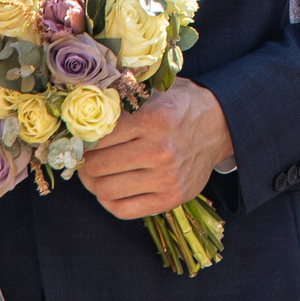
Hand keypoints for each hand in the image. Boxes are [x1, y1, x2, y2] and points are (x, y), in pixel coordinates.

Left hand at [78, 79, 232, 218]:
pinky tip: (111, 189)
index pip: (98, 138)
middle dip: (84, 163)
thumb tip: (79, 109)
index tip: (79, 140)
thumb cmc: (180, 105)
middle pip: (96, 167)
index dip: (82, 140)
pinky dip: (109, 201)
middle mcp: (160, 150)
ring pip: (106, 190)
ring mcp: (167, 178)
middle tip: (84, 158)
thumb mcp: (154, 90)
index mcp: (153, 120)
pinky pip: (124, 210)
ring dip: (93, 184)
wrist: (220, 124)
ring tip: (95, 174)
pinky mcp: (172, 198)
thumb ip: (122, 98)